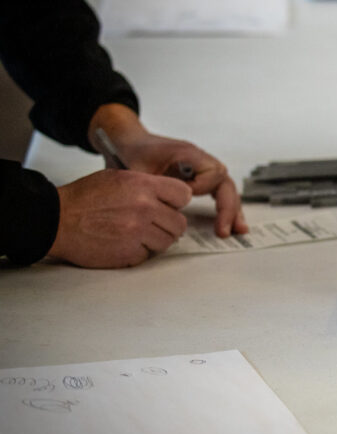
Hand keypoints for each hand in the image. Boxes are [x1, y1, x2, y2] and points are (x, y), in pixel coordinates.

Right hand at [48, 170, 191, 267]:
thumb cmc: (83, 198)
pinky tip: (122, 243)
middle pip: (179, 223)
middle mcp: (145, 208)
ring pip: (166, 242)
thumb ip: (146, 186)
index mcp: (143, 186)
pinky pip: (147, 256)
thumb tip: (168, 197)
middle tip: (151, 224)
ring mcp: (138, 232)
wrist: (56, 220)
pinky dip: (138, 252)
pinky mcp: (129, 253)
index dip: (176, 202)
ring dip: (154, 240)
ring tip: (135, 234)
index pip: (184, 195)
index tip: (168, 206)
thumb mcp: (118, 178)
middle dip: (167, 225)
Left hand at [90, 104, 247, 237]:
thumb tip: (169, 211)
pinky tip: (228, 223)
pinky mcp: (199, 177)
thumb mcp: (137, 170)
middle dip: (228, 208)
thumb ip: (152, 188)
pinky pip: (219, 192)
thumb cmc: (133, 151)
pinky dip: (225, 207)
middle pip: (226, 184)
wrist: (129, 142)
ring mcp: (202, 169)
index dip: (202, 188)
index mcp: (189, 153)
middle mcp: (201, 161)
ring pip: (226, 189)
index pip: (213, 174)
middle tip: (224, 231)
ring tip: (238, 230)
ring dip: (232, 210)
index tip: (185, 199)